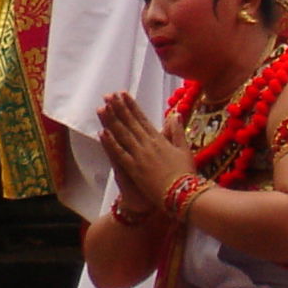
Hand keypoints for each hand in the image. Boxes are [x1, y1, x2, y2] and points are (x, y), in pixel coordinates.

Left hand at [97, 89, 192, 212]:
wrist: (183, 194)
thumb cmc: (186, 173)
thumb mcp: (185, 149)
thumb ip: (177, 131)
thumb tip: (175, 114)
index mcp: (159, 139)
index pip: (142, 119)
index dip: (131, 106)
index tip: (123, 94)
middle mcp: (147, 144)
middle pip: (130, 123)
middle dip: (118, 108)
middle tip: (107, 95)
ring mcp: (139, 155)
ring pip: (122, 134)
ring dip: (111, 120)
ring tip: (102, 107)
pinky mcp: (133, 168)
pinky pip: (119, 153)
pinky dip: (110, 143)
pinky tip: (102, 132)